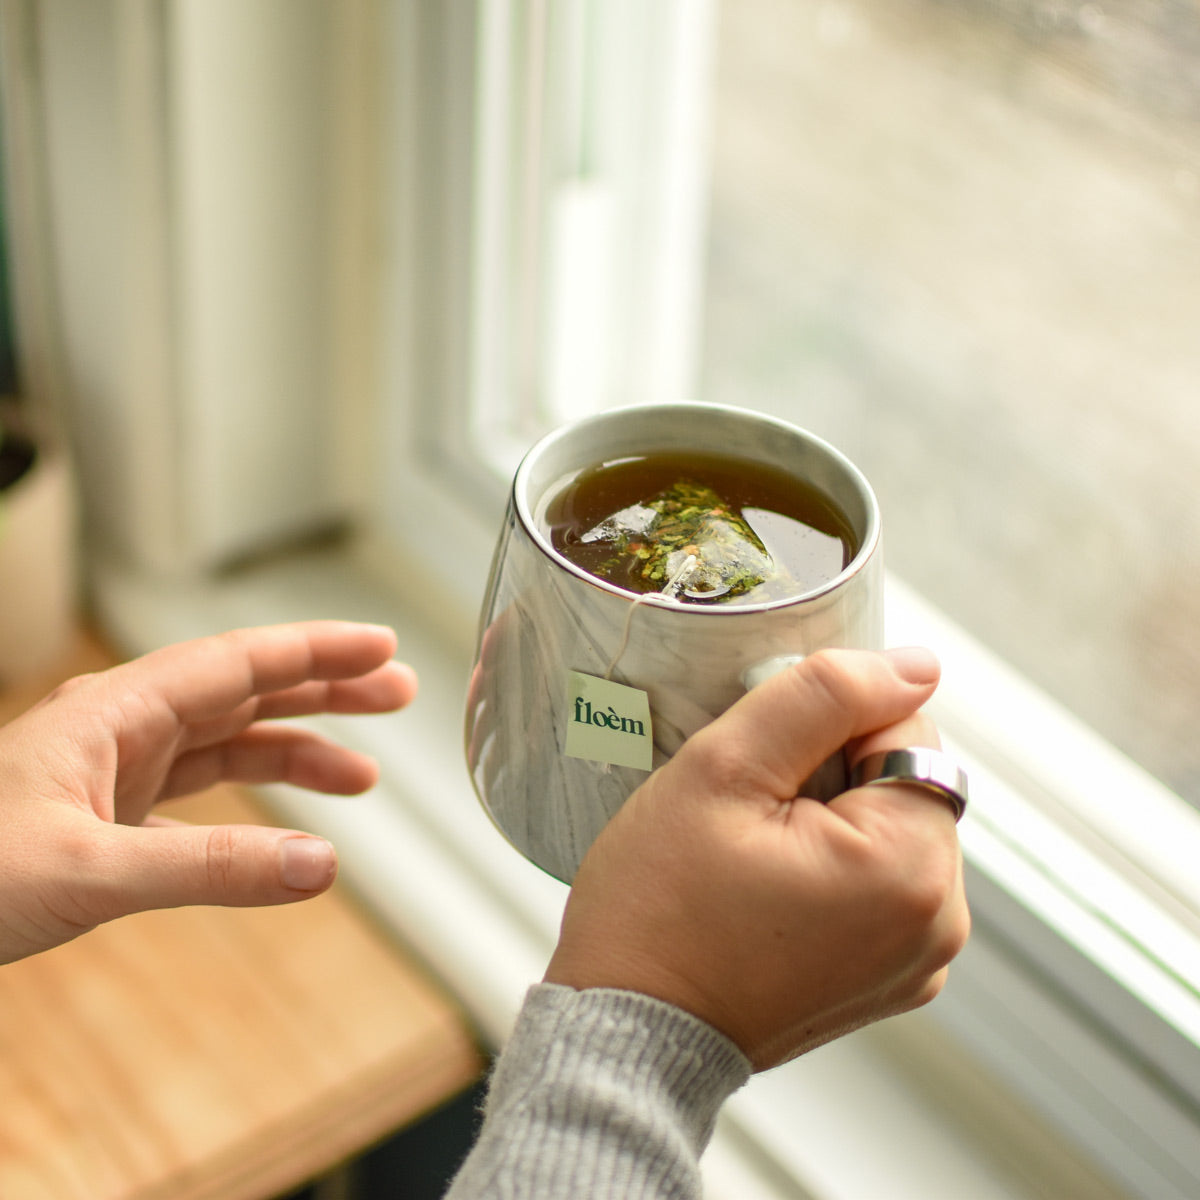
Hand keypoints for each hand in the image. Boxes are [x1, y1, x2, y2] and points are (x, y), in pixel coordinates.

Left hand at [0, 621, 416, 963]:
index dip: (316, 650)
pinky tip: (287, 823)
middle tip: (396, 691)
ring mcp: (118, 769)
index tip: (379, 646)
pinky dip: (254, 800)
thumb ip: (209, 869)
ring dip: (298, 745)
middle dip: (324, 687)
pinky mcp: (112, 813)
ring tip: (364, 771)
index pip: (239, 660)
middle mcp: (124, 727)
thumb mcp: (86, 872)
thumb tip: (321, 865)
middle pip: (246, 689)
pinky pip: (204, 792)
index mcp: (116, 710)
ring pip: (230, 738)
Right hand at [544, 647, 969, 1070]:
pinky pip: (880, 884)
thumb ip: (822, 697)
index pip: (905, 727)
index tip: (763, 766)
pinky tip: (769, 888)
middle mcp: (939, 922)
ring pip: (889, 828)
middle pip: (903, 781)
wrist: (630, 1030)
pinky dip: (834, 867)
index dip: (828, 724)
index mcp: (911, 867)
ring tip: (754, 854)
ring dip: (832, 818)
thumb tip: (917, 665)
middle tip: (749, 811)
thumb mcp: (724, 769)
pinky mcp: (893, 979)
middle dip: (832, 773)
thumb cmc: (659, 905)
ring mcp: (919, 961)